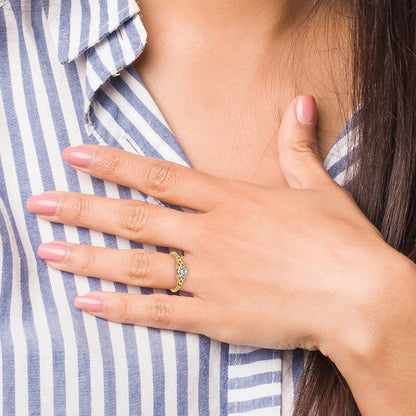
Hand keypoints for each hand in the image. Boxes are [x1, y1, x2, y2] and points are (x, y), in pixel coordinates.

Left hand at [26, 96, 403, 361]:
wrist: (360, 297)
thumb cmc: (340, 242)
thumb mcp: (318, 187)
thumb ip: (296, 147)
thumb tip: (300, 103)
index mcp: (231, 200)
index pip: (158, 176)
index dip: (114, 164)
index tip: (75, 156)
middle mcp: (211, 235)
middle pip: (133, 218)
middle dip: (82, 209)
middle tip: (39, 203)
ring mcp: (209, 277)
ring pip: (135, 265)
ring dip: (88, 257)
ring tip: (48, 252)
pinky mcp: (214, 317)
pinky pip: (158, 312)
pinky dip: (120, 308)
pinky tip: (87, 302)